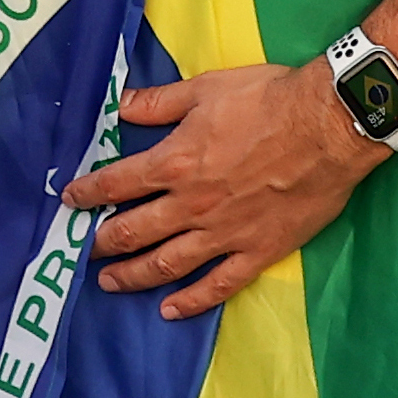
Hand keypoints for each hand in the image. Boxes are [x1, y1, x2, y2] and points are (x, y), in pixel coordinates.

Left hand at [59, 63, 385, 321]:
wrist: (327, 127)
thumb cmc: (268, 100)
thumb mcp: (206, 88)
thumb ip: (160, 102)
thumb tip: (121, 104)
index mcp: (175, 162)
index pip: (117, 183)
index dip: (88, 193)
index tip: (69, 199)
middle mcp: (191, 205)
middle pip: (133, 230)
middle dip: (103, 241)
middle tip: (84, 250)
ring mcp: (223, 233)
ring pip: (167, 264)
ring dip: (133, 275)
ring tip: (109, 282)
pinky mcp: (256, 251)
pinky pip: (218, 285)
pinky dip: (191, 301)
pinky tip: (170, 309)